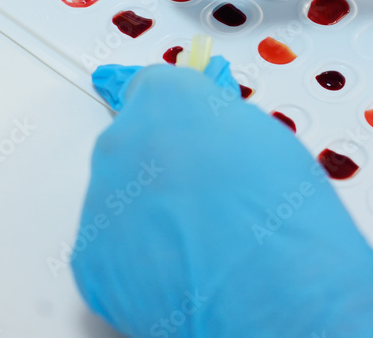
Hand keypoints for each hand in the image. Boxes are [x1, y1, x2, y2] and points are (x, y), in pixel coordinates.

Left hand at [72, 62, 372, 336]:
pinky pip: (109, 250)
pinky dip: (138, 260)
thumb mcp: (266, 139)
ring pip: (119, 201)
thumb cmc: (281, 213)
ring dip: (150, 215)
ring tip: (203, 238)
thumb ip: (220, 125)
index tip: (163, 113)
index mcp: (165, 101)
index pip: (149, 87)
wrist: (274, 285)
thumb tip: (212, 132)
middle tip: (204, 195)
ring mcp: (102, 201)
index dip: (166, 109)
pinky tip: (182, 266)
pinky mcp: (91, 257)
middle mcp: (123, 143)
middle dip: (160, 166)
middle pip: (131, 146)